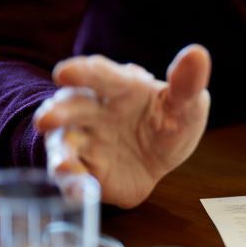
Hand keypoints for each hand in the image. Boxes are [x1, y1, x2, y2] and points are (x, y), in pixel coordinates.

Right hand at [33, 45, 211, 207]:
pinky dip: (73, 185)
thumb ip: (187, 84)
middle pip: (71, 107)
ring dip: (60, 155)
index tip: (64, 73)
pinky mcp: (83, 170)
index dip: (82, 72)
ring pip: (63, 144)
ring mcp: (84, 140)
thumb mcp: (186, 106)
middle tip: (47, 119)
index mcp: (120, 87)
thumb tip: (197, 53)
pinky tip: (80, 193)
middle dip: (58, 112)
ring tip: (63, 165)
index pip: (100, 75)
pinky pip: (72, 177)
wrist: (158, 162)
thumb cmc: (166, 123)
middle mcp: (94, 110)